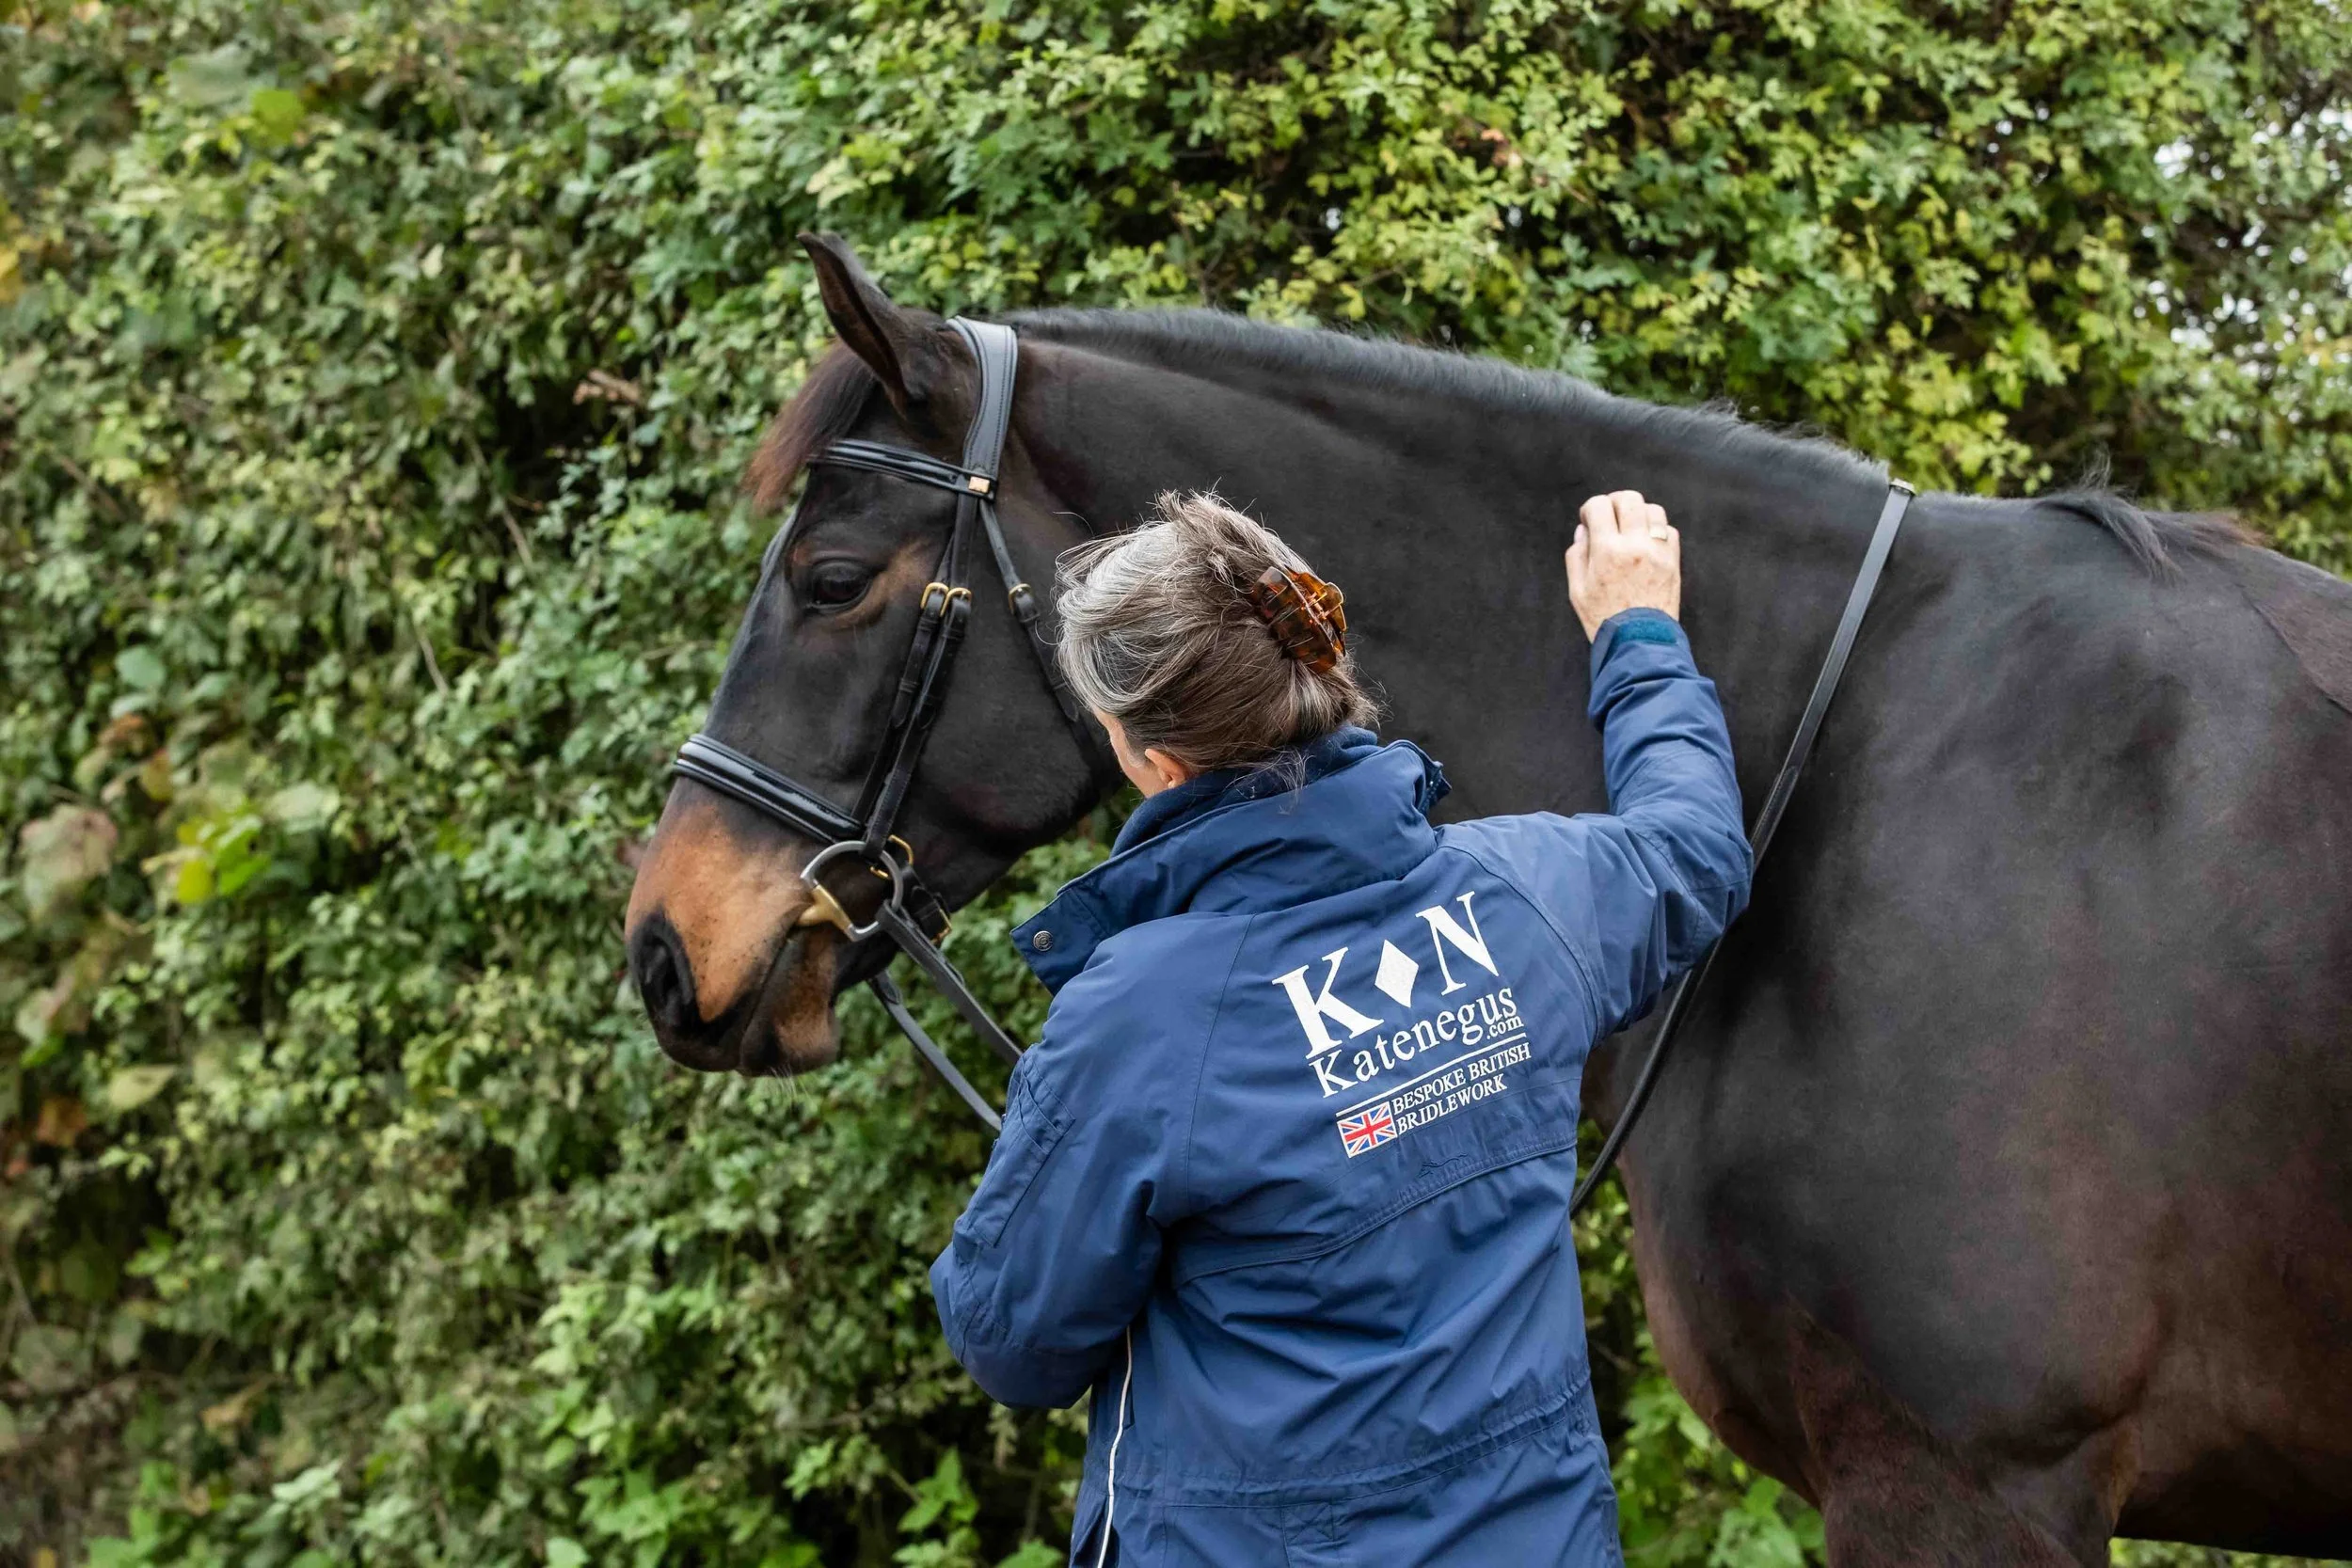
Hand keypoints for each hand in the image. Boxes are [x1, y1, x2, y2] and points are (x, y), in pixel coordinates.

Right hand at [1566, 490, 1680, 642]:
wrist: (1640, 642)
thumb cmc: (1604, 619)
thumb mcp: (1577, 591)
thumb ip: (1577, 555)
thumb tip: (1584, 530)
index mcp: (1607, 551)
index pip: (1599, 506)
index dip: (1590, 508)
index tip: (1589, 519)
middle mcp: (1635, 545)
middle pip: (1629, 499)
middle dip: (1615, 502)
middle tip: (1609, 516)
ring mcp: (1658, 551)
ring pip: (1653, 509)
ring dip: (1638, 513)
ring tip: (1630, 528)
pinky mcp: (1673, 561)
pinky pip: (1669, 530)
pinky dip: (1657, 529)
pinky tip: (1646, 542)